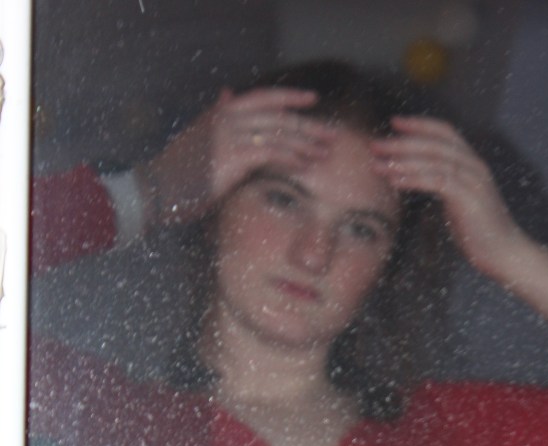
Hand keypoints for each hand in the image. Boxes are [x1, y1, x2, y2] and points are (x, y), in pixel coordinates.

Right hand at [137, 87, 333, 226]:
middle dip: (308, 126)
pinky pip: (271, 153)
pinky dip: (291, 158)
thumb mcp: (199, 135)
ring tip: (325, 154)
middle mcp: (227, 117)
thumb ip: (218, 115)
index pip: (263, 97)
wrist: (156, 189)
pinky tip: (305, 165)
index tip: (313, 101)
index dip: (290, 97)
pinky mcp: (232, 156)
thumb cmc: (179, 172)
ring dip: (306, 144)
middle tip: (331, 135)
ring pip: (278, 134)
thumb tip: (228, 94)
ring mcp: (229, 135)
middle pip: (278, 116)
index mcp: (222, 112)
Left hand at [372, 116, 523, 279]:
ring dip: (402, 161)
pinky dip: (413, 179)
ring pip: (433, 161)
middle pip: (434, 144)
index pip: (445, 133)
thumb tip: (419, 181)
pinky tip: (394, 181)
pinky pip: (437, 181)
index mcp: (472, 163)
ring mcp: (472, 180)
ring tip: (377, 164)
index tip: (394, 123)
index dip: (419, 125)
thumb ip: (443, 186)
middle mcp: (473, 166)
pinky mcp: (468, 198)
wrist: (504, 253)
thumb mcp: (459, 203)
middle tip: (375, 144)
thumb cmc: (479, 232)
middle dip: (402, 142)